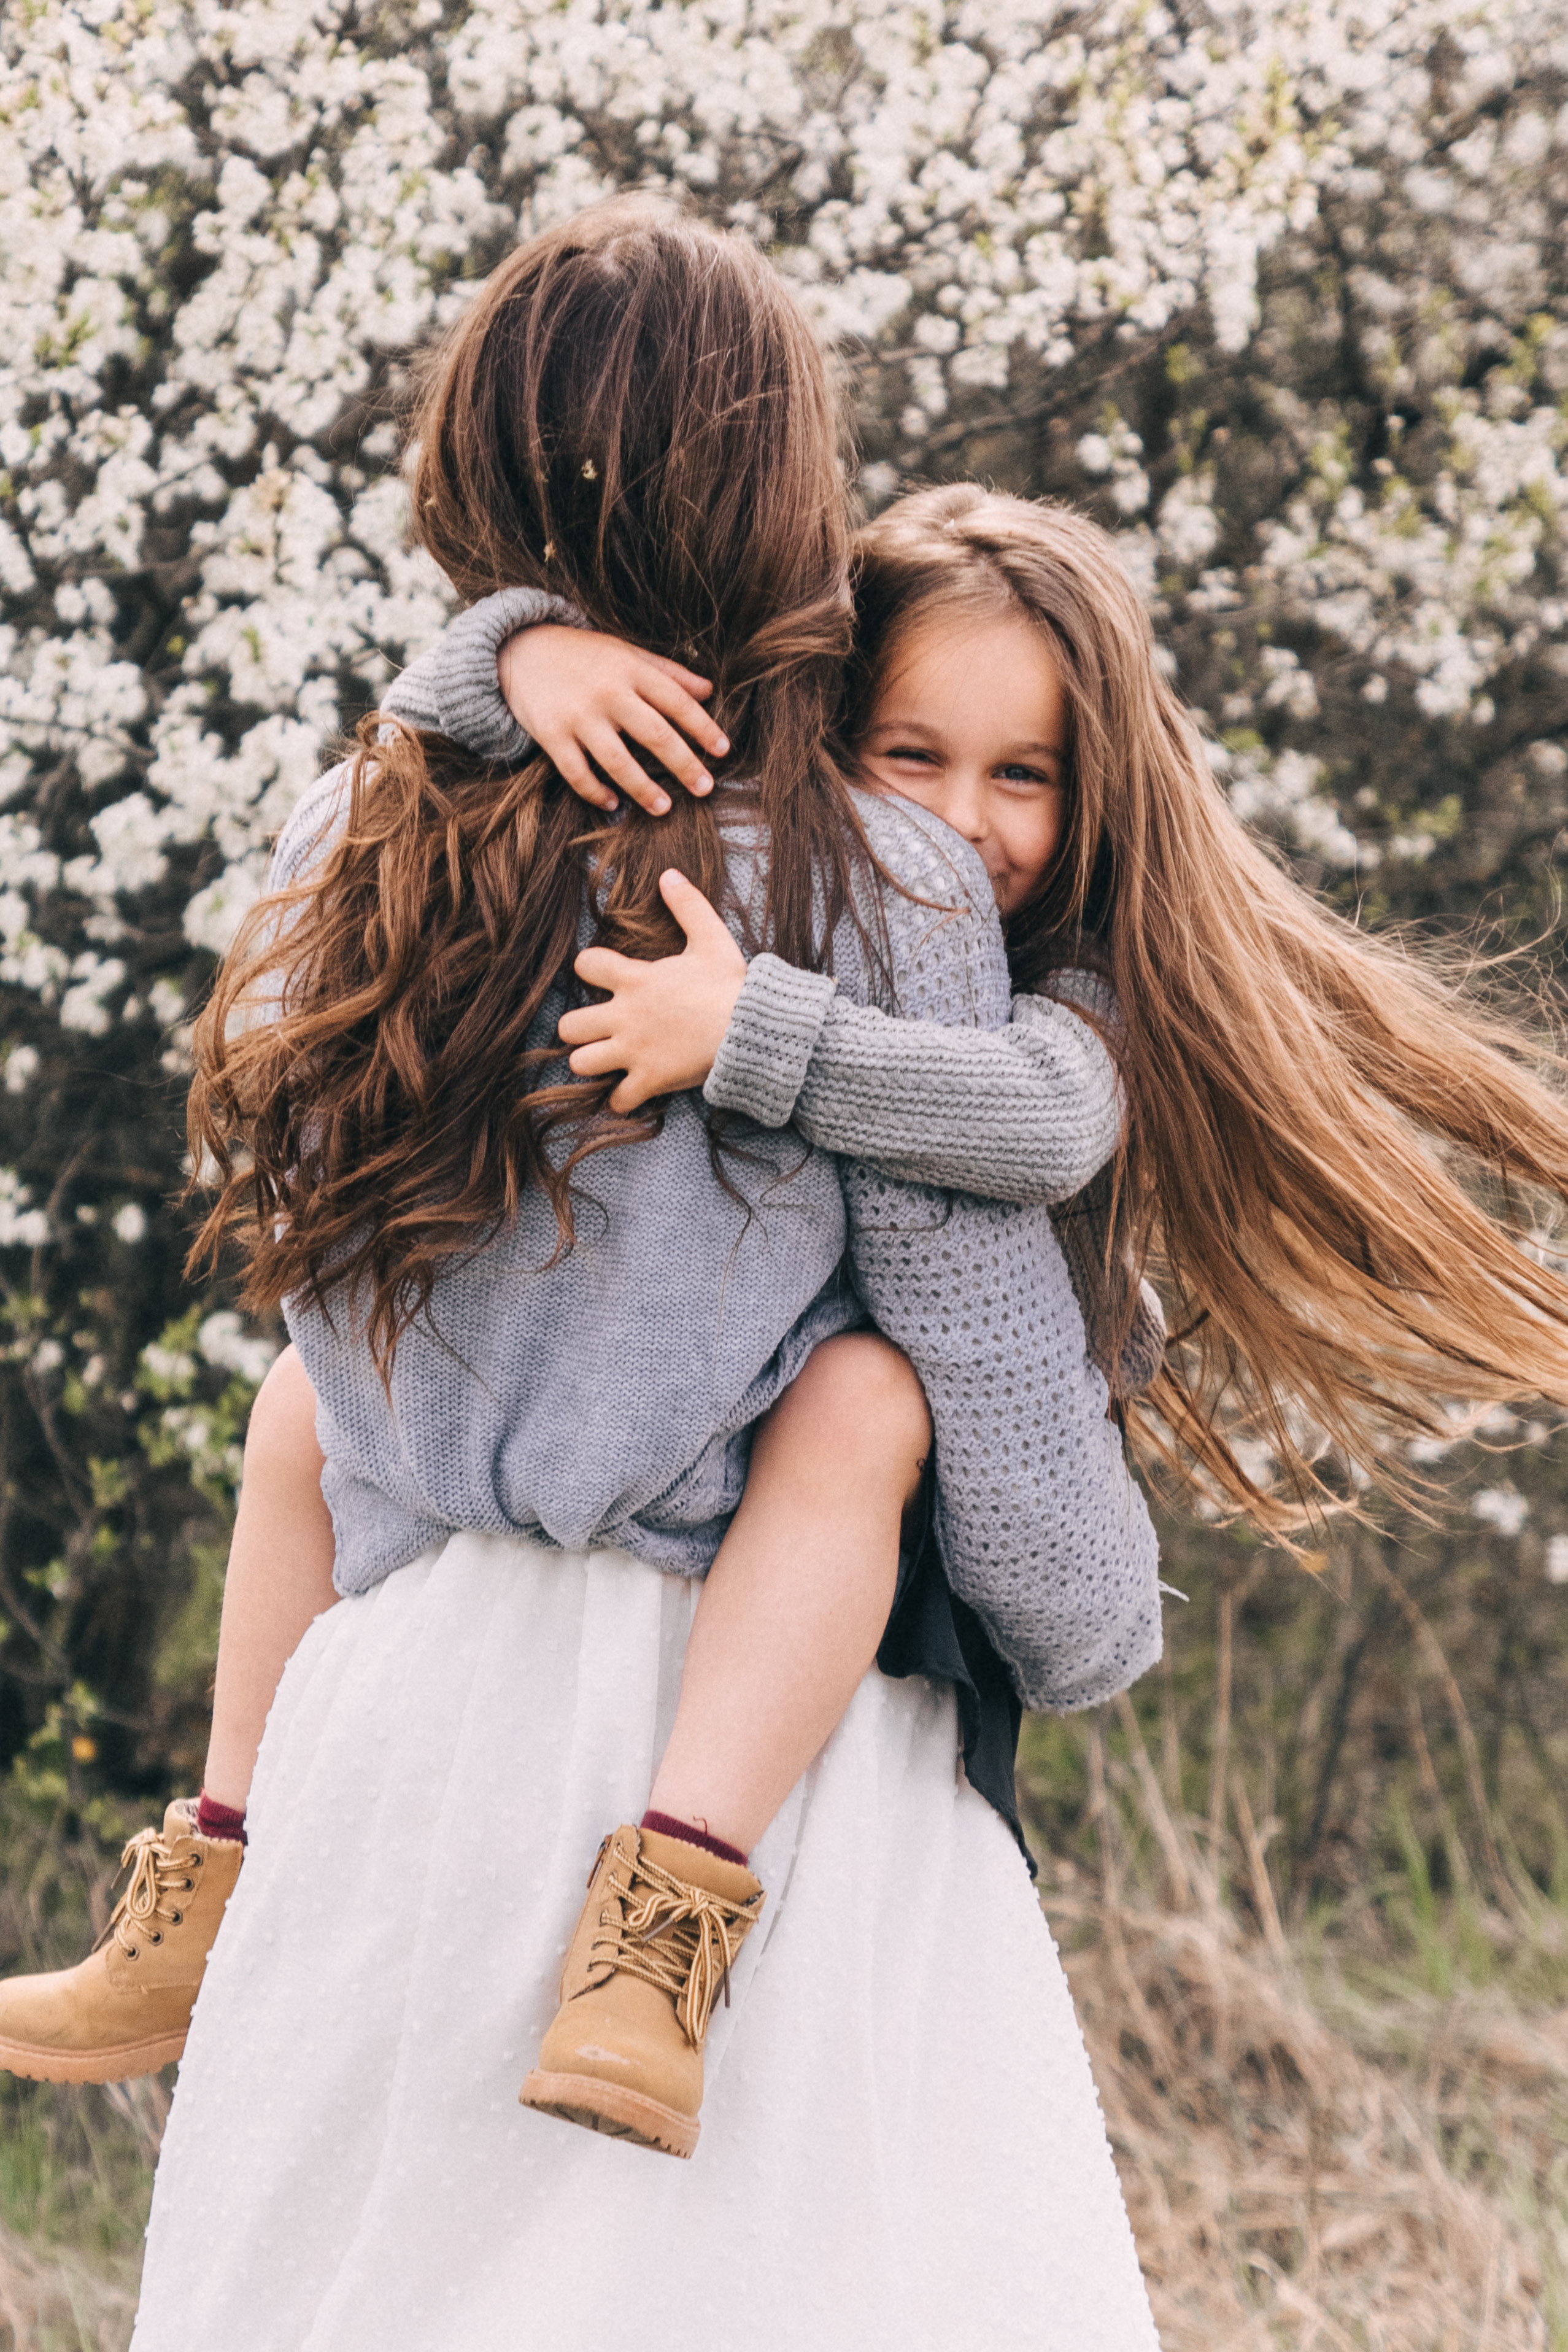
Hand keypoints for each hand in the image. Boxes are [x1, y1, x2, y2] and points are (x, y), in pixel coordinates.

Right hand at [498, 625, 728, 815]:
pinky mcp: (551, 735)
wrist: (521, 649)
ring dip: (643, 788)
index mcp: (630, 669)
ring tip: (665, 808)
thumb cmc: (583, 654)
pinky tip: (613, 803)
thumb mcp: (626, 653)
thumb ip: (667, 672)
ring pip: (617, 761)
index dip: (703, 727)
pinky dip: (596, 792)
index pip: (676, 701)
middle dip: (684, 764)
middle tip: (705, 788)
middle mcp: (607, 693)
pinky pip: (577, 773)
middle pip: (654, 734)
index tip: (723, 751)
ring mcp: (578, 716)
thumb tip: (709, 690)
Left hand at [558, 872, 746, 1110]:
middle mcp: (625, 1016)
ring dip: (592, 1063)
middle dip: (578, 1029)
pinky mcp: (650, 1079)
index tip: (603, 975)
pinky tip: (633, 1091)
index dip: (590, 969)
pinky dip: (622, 1099)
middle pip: (568, 1026)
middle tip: (599, 1030)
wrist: (752, 1028)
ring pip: (581, 1063)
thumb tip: (668, 874)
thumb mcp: (712, 937)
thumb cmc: (732, 984)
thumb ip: (687, 905)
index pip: (586, 965)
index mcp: (636, 979)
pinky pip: (618, 1100)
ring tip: (609, 1061)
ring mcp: (635, 1050)